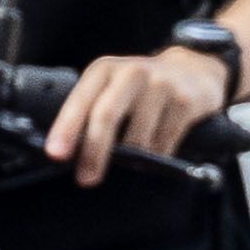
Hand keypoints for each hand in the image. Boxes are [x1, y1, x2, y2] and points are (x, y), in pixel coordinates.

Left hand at [44, 40, 235, 183]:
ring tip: (132, 162)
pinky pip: (164, 144)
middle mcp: (132, 72)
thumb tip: (67, 152)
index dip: (66, 128)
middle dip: (93, 151)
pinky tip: (155, 154)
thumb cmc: (140, 89)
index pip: (81, 101)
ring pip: (138, 138)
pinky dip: (156, 157)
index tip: (56, 154)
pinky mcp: (185, 102)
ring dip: (131, 160)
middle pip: (107, 115)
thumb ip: (90, 112)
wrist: (193, 72)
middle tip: (86, 178)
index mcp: (104, 70)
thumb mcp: (111, 89)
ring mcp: (161, 85)